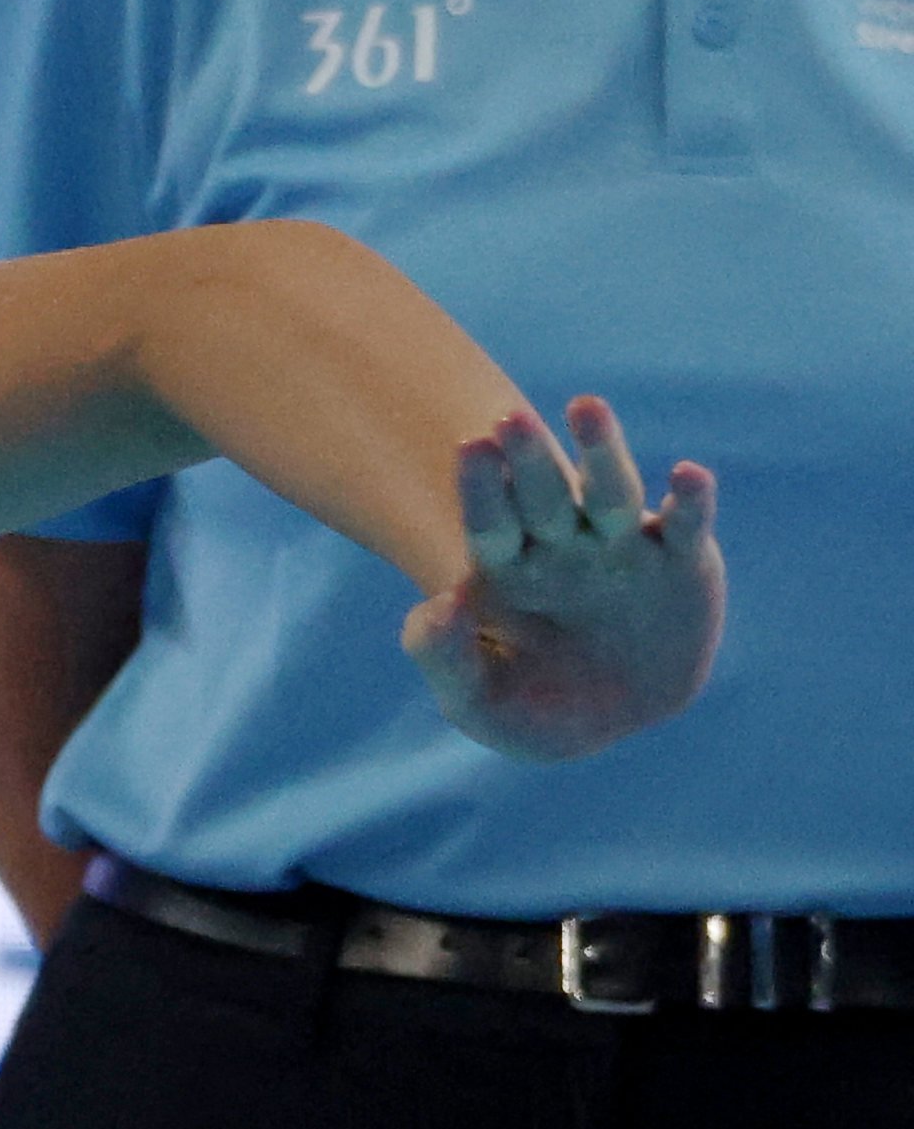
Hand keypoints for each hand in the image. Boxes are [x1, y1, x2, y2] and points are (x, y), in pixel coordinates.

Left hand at [408, 398, 720, 760]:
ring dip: (600, 450)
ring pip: (610, 492)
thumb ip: (442, 658)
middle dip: (528, 457)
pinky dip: (690, 501)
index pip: (490, 523)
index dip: (481, 488)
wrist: (615, 721)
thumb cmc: (531, 707)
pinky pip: (687, 526)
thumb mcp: (477, 701)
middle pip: (542, 495)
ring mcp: (624, 549)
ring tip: (586, 407)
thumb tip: (438, 605)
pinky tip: (688, 476)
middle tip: (509, 416)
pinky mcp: (683, 564)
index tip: (469, 448)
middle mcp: (564, 547)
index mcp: (509, 570)